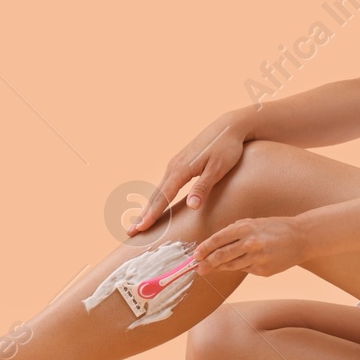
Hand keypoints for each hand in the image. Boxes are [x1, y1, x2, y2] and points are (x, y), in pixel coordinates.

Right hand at [129, 111, 250, 234]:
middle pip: (156, 195)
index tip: (141, 228)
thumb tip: (191, 206)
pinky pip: (165, 184)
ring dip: (148, 207)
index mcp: (181, 169)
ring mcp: (176, 164)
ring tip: (139, 222)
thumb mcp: (218, 169)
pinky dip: (157, 198)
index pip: (163, 197)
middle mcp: (174, 166)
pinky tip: (156, 205)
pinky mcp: (181, 163)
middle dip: (144, 214)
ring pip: (159, 189)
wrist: (228, 127)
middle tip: (131, 231)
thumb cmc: (226, 148)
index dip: (152, 214)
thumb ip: (203, 187)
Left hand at [194, 216, 306, 277]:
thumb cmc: (276, 227)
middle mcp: (250, 243)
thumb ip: (235, 231)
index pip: (218, 239)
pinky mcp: (264, 270)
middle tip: (198, 268)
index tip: (196, 254)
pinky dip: (240, 267)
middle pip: (222, 256)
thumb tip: (215, 243)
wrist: (302, 237)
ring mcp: (257, 258)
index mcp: (246, 227)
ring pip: (232, 266)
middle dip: (207, 263)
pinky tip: (239, 264)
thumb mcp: (255, 222)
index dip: (205, 248)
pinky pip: (246, 270)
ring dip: (220, 268)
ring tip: (211, 269)